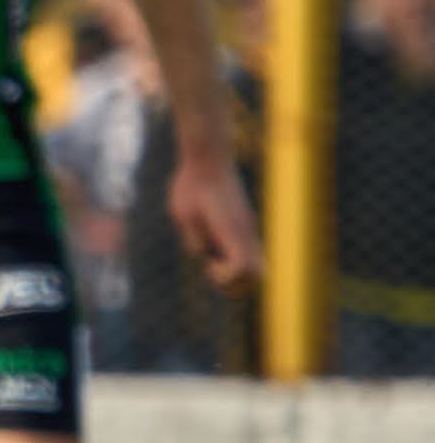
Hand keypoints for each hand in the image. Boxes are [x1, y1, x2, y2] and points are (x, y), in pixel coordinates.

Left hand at [164, 143, 261, 288]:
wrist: (208, 159)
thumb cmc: (191, 185)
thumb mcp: (183, 214)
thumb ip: (195, 239)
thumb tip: (205, 255)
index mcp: (231, 230)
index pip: (242, 267)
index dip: (225, 278)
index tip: (208, 266)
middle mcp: (246, 232)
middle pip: (258, 274)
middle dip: (235, 283)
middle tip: (212, 269)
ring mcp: (248, 229)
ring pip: (257, 265)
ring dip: (236, 273)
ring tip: (213, 260)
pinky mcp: (244, 225)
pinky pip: (248, 253)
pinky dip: (235, 261)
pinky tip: (215, 247)